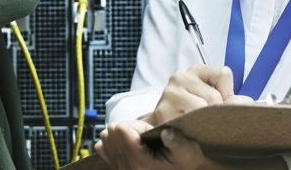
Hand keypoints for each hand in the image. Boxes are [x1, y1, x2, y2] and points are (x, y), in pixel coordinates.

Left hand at [95, 119, 212, 169]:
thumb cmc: (186, 165)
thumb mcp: (188, 153)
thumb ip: (178, 142)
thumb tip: (166, 132)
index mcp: (140, 162)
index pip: (121, 129)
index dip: (138, 125)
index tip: (150, 134)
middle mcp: (125, 167)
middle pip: (111, 131)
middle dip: (129, 128)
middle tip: (145, 137)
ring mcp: (119, 169)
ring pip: (105, 137)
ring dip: (120, 134)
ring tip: (137, 141)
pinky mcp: (116, 168)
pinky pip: (102, 148)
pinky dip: (112, 142)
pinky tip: (128, 146)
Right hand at [149, 65, 252, 125]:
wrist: (166, 129)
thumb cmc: (192, 113)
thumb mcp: (213, 101)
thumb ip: (230, 100)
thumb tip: (248, 103)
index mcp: (196, 71)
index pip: (223, 74)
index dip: (227, 93)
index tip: (220, 104)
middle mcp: (181, 76)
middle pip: (215, 96)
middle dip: (217, 112)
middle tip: (209, 120)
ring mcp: (170, 92)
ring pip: (203, 108)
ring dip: (206, 121)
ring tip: (199, 124)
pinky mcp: (163, 111)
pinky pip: (189, 120)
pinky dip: (195, 128)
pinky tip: (190, 128)